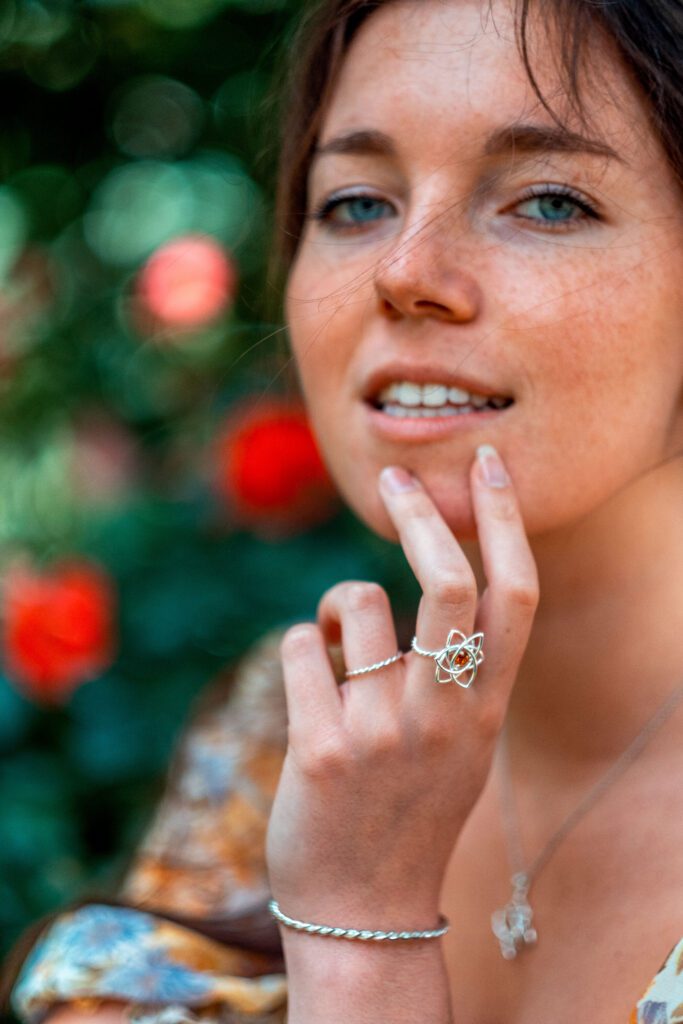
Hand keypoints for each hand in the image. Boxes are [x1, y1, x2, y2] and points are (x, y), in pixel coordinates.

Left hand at [266, 445, 538, 931]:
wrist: (363, 911)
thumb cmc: (409, 810)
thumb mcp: (461, 745)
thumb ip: (458, 673)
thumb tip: (426, 581)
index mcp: (485, 710)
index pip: (512, 598)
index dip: (505, 523)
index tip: (489, 468)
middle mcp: (443, 717)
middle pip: (446, 584)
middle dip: (420, 516)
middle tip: (396, 479)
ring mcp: (382, 734)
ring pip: (356, 603)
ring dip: (338, 610)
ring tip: (337, 653)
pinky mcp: (320, 749)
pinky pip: (300, 645)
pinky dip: (301, 651)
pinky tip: (309, 697)